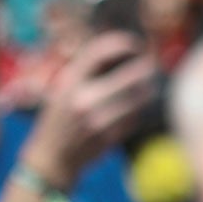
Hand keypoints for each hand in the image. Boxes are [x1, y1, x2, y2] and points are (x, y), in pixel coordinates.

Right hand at [19, 33, 156, 189]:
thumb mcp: (65, 88)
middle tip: (151, 64)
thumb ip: (89, 69)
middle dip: (147, 66)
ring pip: (141, 95)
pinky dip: (140, 109)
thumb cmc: (61, 117)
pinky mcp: (108, 136)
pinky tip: (134, 108)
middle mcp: (83, 97)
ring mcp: (97, 118)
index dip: (125, 43)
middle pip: (134, 73)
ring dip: (149, 87)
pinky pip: (137, 115)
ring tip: (148, 84)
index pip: (102, 51)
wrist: (51, 158)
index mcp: (71, 81)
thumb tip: (124, 47)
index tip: (136, 44)